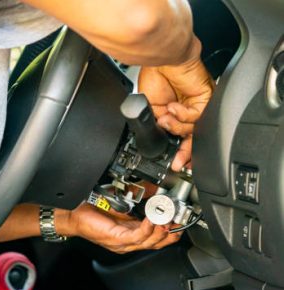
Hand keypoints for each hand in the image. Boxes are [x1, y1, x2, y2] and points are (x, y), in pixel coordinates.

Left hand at [57, 202, 180, 253]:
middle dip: (171, 233)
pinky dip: (148, 228)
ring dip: (162, 231)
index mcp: (132, 234)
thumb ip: (138, 204)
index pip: (157, 238)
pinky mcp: (117, 238)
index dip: (171, 232)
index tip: (180, 221)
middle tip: (178, 222)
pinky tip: (153, 220)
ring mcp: (123, 242)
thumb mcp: (122, 206)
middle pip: (157, 243)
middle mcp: (129, 241)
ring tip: (168, 220)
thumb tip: (154, 193)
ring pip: (150, 242)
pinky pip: (138, 236)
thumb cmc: (94, 211)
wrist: (74, 215)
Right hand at [138, 37, 213, 170]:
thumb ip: (159, 125)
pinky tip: (173, 106)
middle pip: (193, 138)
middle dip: (185, 152)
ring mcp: (198, 106)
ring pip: (195, 129)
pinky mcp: (205, 99)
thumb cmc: (155, 76)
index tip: (174, 163)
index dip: (178, 151)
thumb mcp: (150, 108)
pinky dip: (182, 114)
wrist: (161, 59)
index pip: (180, 137)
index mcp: (174, 113)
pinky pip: (197, 117)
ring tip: (165, 116)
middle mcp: (188, 110)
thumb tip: (162, 137)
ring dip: (176, 126)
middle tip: (178, 161)